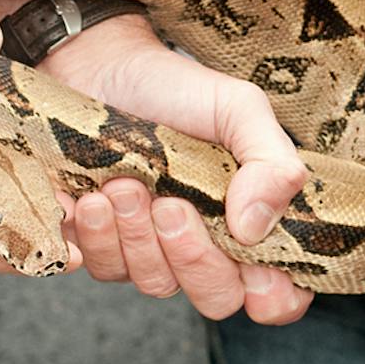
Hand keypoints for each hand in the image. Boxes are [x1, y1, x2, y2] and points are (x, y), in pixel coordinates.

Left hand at [41, 12, 312, 324]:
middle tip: (170, 204)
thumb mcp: (238, 110)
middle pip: (215, 298)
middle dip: (193, 255)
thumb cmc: (175, 88)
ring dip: (135, 235)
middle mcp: (204, 245)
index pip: (279, 292)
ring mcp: (148, 250)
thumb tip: (255, 229)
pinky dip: (91, 239)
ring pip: (153, 284)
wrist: (97, 65)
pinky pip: (97, 270)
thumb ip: (269, 162)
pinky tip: (85, 199)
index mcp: (250, 221)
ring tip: (120, 183)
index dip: (274, 298)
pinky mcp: (96, 244)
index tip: (255, 275)